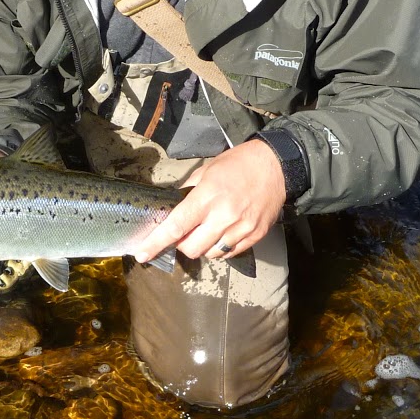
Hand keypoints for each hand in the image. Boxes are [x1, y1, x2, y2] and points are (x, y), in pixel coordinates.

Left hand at [132, 139, 285, 263]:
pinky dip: (221, 247)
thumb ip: (188, 191)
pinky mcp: (255, 236)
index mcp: (208, 197)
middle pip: (192, 248)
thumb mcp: (207, 170)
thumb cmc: (239, 164)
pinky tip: (223, 232)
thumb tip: (172, 208)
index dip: (157, 243)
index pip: (177, 226)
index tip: (142, 254)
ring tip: (207, 231)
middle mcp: (224, 216)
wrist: (277, 166)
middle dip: (182, 245)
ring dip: (202, 247)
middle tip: (184, 233)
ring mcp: (242, 228)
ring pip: (211, 254)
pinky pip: (230, 253)